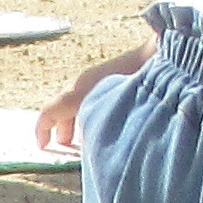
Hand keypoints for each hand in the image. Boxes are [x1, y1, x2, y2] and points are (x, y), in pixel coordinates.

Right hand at [34, 39, 148, 151]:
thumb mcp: (111, 112)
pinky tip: (98, 121)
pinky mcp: (108, 76)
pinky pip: (87, 96)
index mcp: (78, 93)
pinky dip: (84, 111)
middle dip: (59, 128)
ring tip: (81, 138)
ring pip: (74, 102)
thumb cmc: (137, 84)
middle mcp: (81, 83)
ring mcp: (95, 77)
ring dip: (72, 120)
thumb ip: (96, 128)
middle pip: (60, 107)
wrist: (160, 54)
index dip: (41, 131)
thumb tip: (90, 147)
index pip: (48, 113)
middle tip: (65, 147)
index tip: (43, 147)